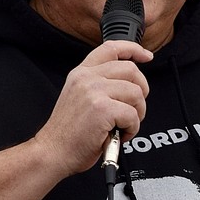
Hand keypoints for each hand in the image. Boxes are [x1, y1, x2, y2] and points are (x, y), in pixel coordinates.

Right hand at [35, 40, 153, 176]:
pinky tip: (119, 134)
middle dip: (141, 91)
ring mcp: (94, 92)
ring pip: (136, 93)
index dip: (133, 49)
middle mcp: (87, 78)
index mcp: (81, 73)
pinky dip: (132, 128)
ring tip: (123, 125)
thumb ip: (99, 85)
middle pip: (131, 70)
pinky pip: (133, 115)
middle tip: (133, 109)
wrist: (53, 151)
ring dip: (137, 113)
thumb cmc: (69, 132)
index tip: (146, 56)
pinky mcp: (102, 109)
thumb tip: (129, 83)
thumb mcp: (79, 97)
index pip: (111, 48)